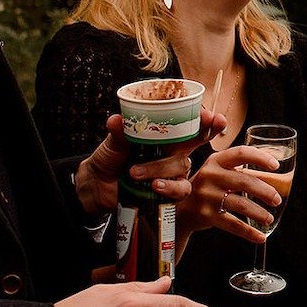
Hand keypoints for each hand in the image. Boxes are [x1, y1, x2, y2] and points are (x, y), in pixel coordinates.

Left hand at [74, 109, 225, 217]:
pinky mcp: (170, 191)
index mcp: (163, 134)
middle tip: (208, 122)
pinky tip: (155, 186)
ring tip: (135, 172)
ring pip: (181, 165)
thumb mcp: (113, 143)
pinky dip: (170, 187)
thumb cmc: (110, 159)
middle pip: (198, 139)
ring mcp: (173, 171)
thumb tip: (116, 120)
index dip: (202, 117)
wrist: (98, 186)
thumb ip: (118, 132)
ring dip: (160, 167)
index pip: (187, 122)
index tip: (208, 114)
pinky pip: (180, 189)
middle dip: (208, 130)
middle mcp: (173, 150)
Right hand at [179, 144, 284, 243]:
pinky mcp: (206, 215)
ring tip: (269, 218)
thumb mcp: (217, 172)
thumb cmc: (207, 187)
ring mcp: (206, 196)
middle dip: (265, 191)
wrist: (180, 209)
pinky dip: (249, 232)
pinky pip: (232, 224)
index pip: (241, 153)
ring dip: (259, 213)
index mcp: (216, 161)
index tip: (276, 166)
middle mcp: (210, 176)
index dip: (260, 158)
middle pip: (245, 181)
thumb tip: (276, 176)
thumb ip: (239, 170)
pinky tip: (261, 237)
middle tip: (277, 200)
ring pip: (240, 204)